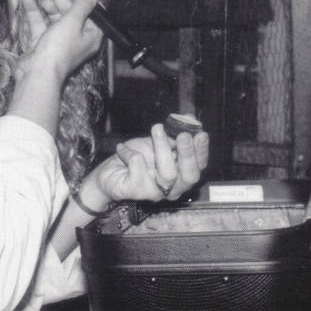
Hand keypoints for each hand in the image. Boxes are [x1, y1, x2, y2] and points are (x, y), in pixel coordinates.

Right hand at [17, 0, 102, 79]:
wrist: (37, 73)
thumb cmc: (59, 49)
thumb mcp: (73, 21)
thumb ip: (82, 3)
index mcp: (91, 35)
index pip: (88, 11)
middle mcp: (77, 38)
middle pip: (69, 12)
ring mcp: (59, 41)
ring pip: (54, 18)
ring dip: (46, 4)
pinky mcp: (43, 44)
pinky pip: (40, 24)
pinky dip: (35, 12)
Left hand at [91, 123, 209, 202]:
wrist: (108, 172)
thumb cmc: (135, 158)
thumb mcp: (157, 142)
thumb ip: (174, 134)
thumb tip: (190, 118)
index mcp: (180, 176)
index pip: (199, 167)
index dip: (201, 151)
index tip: (200, 133)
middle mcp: (172, 189)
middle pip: (189, 176)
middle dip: (188, 154)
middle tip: (183, 134)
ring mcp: (155, 192)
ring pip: (168, 174)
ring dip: (163, 148)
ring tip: (157, 129)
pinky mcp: (136, 191)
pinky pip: (139, 165)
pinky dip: (131, 151)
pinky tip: (123, 148)